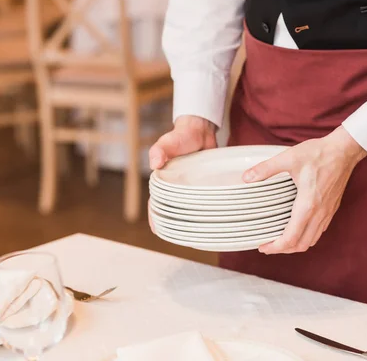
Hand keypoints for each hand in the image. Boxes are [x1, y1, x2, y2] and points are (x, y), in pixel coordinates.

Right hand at [148, 115, 216, 232]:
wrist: (201, 128)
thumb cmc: (181, 135)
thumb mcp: (169, 141)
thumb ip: (160, 149)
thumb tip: (154, 163)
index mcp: (164, 180)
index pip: (156, 202)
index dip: (155, 216)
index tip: (157, 229)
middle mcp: (176, 186)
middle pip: (172, 209)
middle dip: (173, 223)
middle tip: (180, 238)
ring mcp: (190, 186)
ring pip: (188, 207)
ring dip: (190, 219)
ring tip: (196, 235)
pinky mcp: (204, 184)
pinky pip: (203, 200)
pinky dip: (205, 209)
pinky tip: (212, 218)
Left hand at [243, 127, 366, 253]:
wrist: (344, 150)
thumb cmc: (319, 153)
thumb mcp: (289, 158)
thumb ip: (266, 169)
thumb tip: (246, 177)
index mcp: (307, 205)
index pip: (291, 238)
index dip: (275, 247)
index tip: (262, 247)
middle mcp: (319, 213)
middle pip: (301, 245)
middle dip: (283, 250)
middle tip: (267, 245)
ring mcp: (327, 212)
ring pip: (312, 240)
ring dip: (295, 245)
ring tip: (280, 240)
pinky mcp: (332, 208)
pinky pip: (319, 231)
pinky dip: (306, 236)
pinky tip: (297, 228)